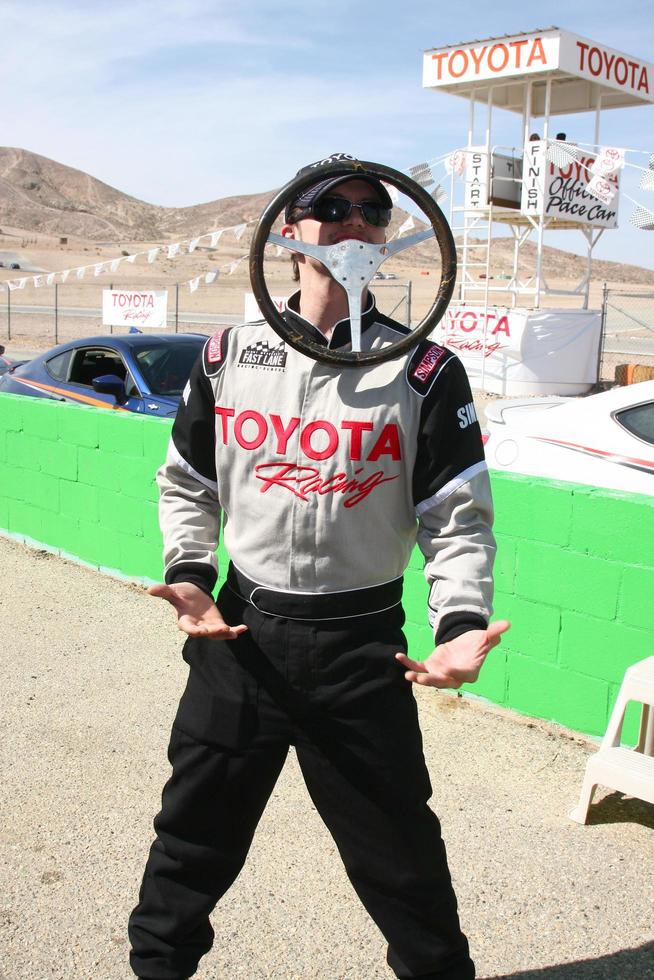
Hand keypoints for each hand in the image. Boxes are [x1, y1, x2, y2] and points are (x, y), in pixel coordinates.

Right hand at [148, 582, 247, 638]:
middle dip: (214, 632)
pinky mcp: (217, 623)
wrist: (191, 593)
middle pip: (205, 633)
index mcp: (185, 621)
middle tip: (223, 629)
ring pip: (216, 634)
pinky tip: (244, 628)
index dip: (195, 631)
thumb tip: (149, 589)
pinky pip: (226, 630)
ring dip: (225, 634)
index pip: (189, 629)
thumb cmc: (180, 593)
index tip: (201, 631)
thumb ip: (164, 591)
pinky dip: (235, 630)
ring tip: (235, 632)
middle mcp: (197, 627)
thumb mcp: (173, 591)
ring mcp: (208, 626)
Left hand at [395, 620, 509, 688]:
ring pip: (428, 678)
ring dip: (418, 677)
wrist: (465, 645)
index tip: (449, 670)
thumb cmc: (477, 644)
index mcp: (470, 672)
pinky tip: (399, 657)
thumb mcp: (485, 637)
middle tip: (421, 679)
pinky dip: (409, 664)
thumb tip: (507, 624)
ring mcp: (440, 673)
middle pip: (443, 681)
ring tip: (407, 676)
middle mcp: (454, 676)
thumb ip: (494, 633)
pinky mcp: (430, 667)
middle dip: (431, 681)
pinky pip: (418, 667)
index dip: (456, 673)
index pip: (463, 675)